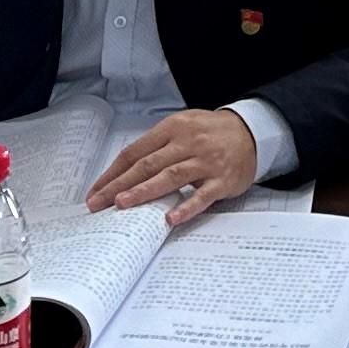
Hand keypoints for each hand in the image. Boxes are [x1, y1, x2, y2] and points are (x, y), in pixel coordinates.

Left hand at [90, 108, 263, 225]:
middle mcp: (188, 142)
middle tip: (99, 203)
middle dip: (120, 185)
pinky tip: (171, 219)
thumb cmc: (211, 133)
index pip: (136, 152)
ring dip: (145, 191)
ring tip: (123, 204)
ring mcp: (206, 161)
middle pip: (148, 164)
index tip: (95, 191)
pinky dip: (186, 207)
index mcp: (173, 128)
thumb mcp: (183, 128)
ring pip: (171, 176)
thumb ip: (158, 147)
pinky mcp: (223, 179)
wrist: (253, 132)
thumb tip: (125, 174)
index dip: (113, 172)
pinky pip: (202, 195)